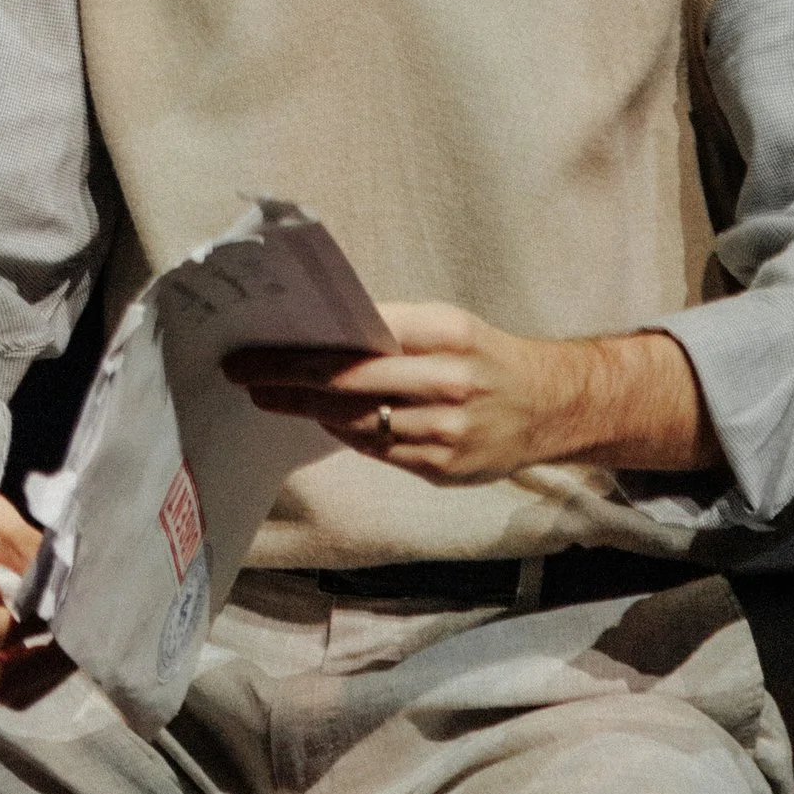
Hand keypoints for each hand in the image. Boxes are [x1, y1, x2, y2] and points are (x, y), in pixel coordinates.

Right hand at [0, 412, 66, 697]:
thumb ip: (26, 549)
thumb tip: (70, 582)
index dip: (36, 624)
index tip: (73, 604)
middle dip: (49, 663)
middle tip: (87, 635)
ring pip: (5, 689)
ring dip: (47, 671)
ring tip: (79, 639)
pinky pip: (4, 682)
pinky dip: (36, 668)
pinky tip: (59, 642)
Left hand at [224, 303, 712, 481]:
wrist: (548, 406)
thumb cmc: (483, 355)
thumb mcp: (445, 324)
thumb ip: (391, 327)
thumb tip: (320, 334)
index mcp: (445, 334)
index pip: (357, 340)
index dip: (301, 350)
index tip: (256, 350)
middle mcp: (448, 383)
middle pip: (349, 385)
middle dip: (288, 381)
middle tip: (244, 376)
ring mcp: (446, 432)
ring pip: (358, 423)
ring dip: (308, 410)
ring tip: (270, 396)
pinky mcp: (443, 469)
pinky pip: (378, 450)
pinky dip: (345, 432)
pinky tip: (320, 418)